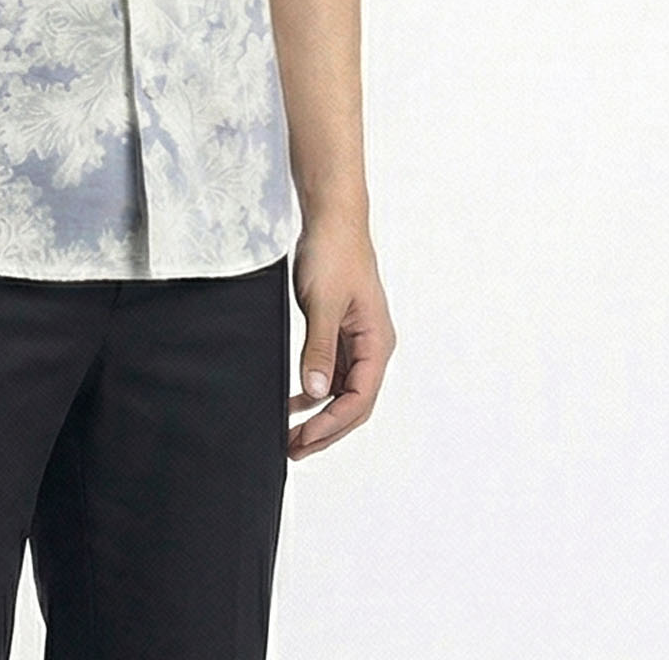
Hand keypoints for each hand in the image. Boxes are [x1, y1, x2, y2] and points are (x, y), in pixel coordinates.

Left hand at [287, 217, 395, 459]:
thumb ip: (319, 349)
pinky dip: (315, 390)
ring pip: (343, 390)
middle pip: (354, 403)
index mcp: (376, 342)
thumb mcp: (322, 303)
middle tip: (293, 449)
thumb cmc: (334, 254)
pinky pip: (332, 371)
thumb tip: (317, 392)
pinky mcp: (341, 330)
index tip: (303, 440)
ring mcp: (357, 339)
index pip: (359, 399)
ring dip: (319, 414)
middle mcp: (372, 346)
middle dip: (326, 430)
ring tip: (291, 435)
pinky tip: (295, 400)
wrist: (331, 219)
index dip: (332, 425)